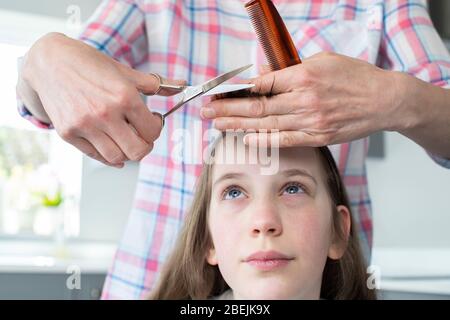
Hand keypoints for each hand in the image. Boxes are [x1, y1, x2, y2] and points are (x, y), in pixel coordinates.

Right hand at [19, 33, 184, 166]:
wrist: (49, 62)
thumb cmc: (89, 64)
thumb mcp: (124, 71)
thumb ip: (155, 84)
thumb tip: (182, 86)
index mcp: (124, 96)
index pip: (152, 130)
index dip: (157, 128)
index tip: (153, 121)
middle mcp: (105, 113)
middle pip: (138, 151)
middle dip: (146, 145)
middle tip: (143, 135)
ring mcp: (85, 125)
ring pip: (118, 157)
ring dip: (127, 152)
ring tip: (127, 138)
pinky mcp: (68, 133)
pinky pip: (96, 156)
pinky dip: (109, 157)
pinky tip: (113, 146)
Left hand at [200, 52, 402, 146]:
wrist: (384, 100)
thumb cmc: (354, 77)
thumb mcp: (322, 61)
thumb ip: (290, 68)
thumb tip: (263, 74)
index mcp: (304, 76)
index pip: (262, 84)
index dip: (237, 90)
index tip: (220, 93)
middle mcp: (305, 100)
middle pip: (258, 107)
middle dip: (228, 109)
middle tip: (206, 111)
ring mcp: (311, 121)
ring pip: (267, 125)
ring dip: (239, 126)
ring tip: (217, 125)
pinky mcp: (318, 136)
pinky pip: (285, 140)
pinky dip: (264, 141)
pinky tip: (245, 139)